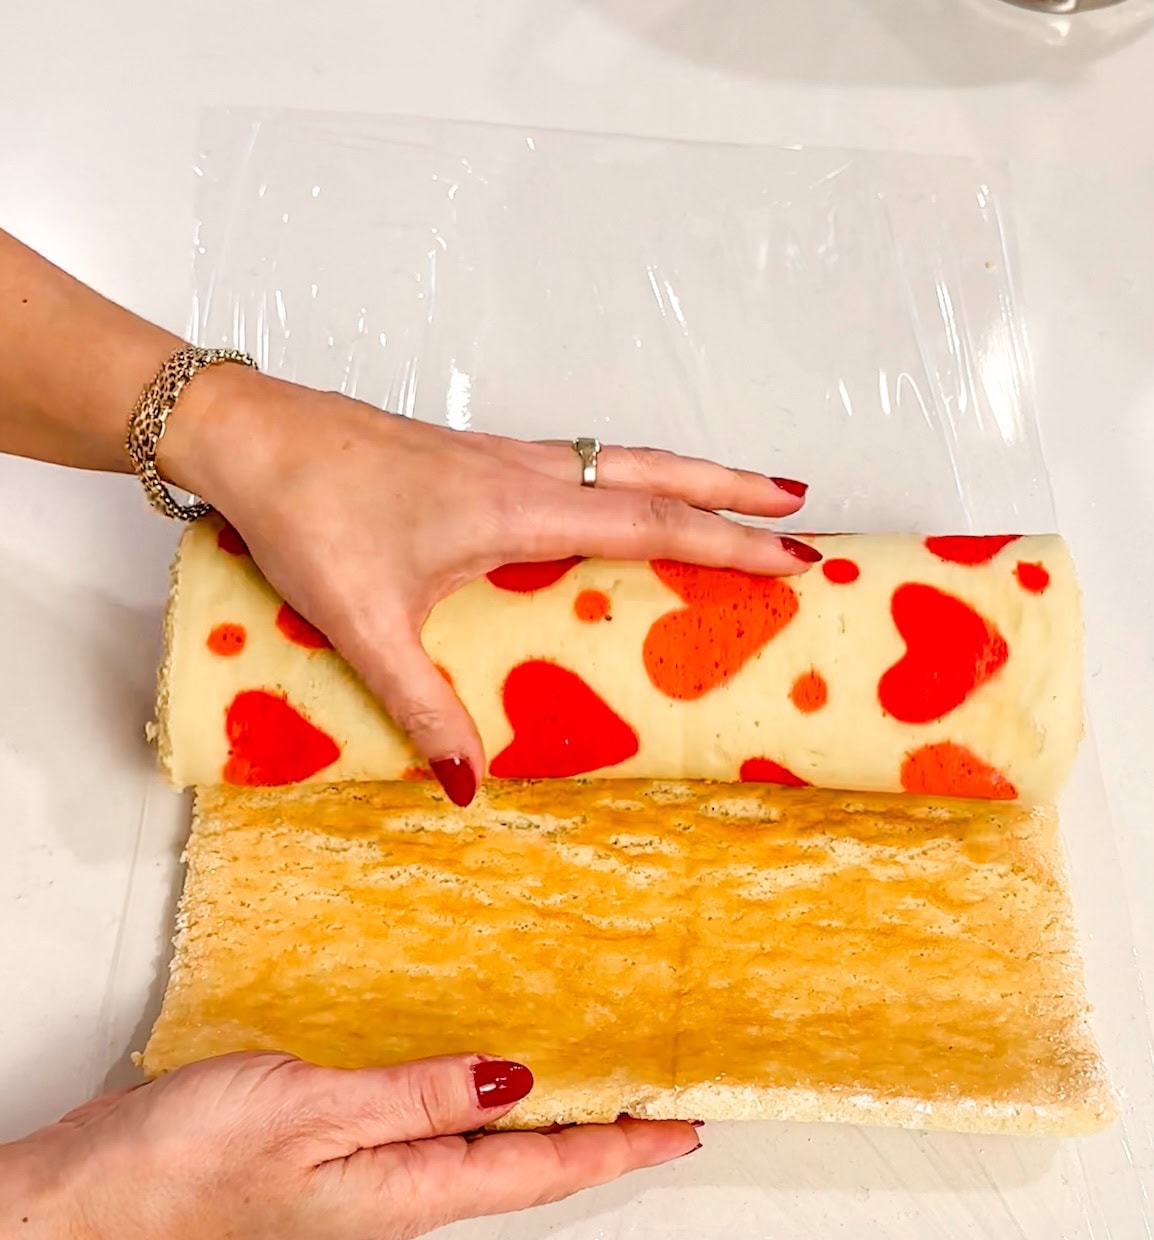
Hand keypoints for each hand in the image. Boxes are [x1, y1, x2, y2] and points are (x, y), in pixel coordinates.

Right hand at [0, 1052, 697, 1239]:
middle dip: (604, 1135)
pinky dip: (483, 1099)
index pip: (545, 1166)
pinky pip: (437, 1128)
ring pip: (487, 1145)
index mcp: (412, 1189)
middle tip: (664, 1097)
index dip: (621, 1145)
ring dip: (549, 1116)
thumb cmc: (189, 1161)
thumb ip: (419, 1097)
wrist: (92, 1196)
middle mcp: (405, 1190)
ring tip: (602, 1081)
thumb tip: (518, 1078)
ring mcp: (371, 1175)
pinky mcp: (337, 1153)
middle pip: (529, 1163)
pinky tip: (486, 1072)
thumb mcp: (315, 1113)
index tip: (687, 1123)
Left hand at [161, 366, 817, 802]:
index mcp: (515, 508)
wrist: (247, 435)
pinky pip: (574, 465)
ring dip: (685, 476)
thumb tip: (470, 783)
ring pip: (618, 459)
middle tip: (797, 503)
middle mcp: (522, 473)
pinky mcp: (471, 459)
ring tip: (733, 496)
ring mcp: (498, 459)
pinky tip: (615, 502)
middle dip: (731, 489)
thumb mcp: (365, 621)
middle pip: (653, 471)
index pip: (648, 522)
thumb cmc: (305, 512)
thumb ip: (422, 704)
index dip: (726, 542)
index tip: (791, 554)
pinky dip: (624, 478)